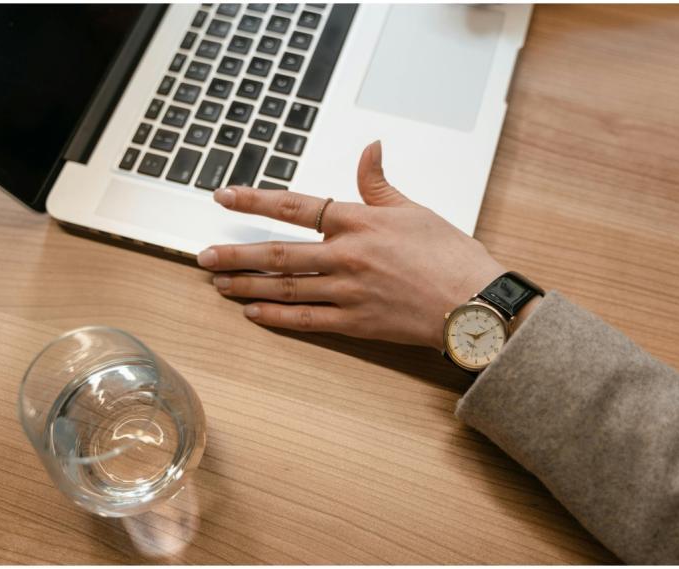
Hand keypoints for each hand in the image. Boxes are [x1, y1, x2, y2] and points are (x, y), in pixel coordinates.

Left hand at [197, 140, 505, 350]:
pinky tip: (252, 312)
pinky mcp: (355, 323)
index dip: (255, 200)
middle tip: (203, 255)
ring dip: (246, 284)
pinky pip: (306, 320)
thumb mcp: (415, 210)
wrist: (475, 302)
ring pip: (285, 287)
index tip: (224, 196)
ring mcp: (348, 292)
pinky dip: (276, 316)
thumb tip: (369, 149)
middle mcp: (346, 255)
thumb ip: (379, 184)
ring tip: (217, 282)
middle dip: (236, 253)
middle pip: (278, 253)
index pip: (296, 206)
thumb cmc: (451, 255)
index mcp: (359, 222)